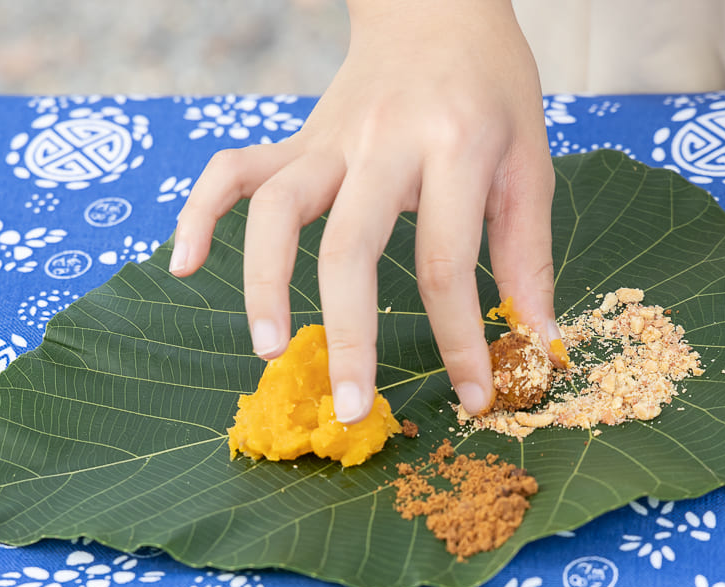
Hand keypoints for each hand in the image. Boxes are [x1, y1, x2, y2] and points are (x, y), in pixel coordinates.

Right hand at [170, 0, 556, 421]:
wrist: (437, 5)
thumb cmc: (492, 87)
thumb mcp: (530, 159)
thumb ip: (527, 252)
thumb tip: (538, 340)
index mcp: (454, 146)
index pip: (446, 262)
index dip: (461, 341)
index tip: (473, 399)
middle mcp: (383, 143)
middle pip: (348, 247)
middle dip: (348, 336)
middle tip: (350, 407)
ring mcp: (328, 139)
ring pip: (276, 210)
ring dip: (263, 283)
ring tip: (268, 349)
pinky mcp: (296, 139)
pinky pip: (231, 171)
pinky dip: (200, 214)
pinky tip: (186, 266)